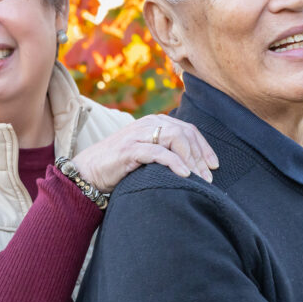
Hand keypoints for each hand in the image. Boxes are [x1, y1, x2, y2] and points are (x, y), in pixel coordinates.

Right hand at [70, 115, 218, 193]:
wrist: (88, 172)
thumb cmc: (119, 167)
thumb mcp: (146, 155)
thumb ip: (165, 152)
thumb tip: (194, 167)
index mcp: (154, 123)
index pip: (188, 129)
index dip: (204, 147)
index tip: (214, 166)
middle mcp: (148, 124)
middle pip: (184, 133)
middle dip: (200, 156)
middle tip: (209, 178)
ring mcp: (138, 134)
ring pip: (174, 138)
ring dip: (191, 159)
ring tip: (199, 178)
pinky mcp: (129, 149)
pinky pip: (158, 152)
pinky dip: (174, 163)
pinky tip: (185, 175)